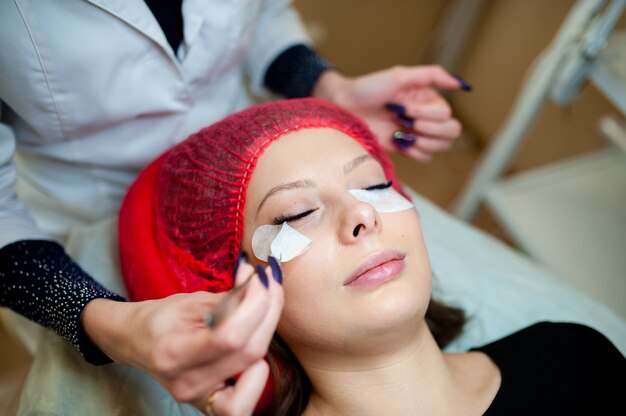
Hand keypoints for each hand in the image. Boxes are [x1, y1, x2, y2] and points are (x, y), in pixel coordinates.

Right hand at [81, 260, 283, 415]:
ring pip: (254, 366)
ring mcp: (200, 397)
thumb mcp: (189, 301)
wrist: (133, 342)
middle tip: (269, 282)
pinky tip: (256, 340)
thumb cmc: (158, 319)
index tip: (259, 276)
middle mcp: (188, 383)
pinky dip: (259, 366)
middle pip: (250, 352)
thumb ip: (229, 299)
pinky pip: (247, 393)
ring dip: (268, 329)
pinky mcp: (212, 401)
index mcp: (173, 354)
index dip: (255, 304)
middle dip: (268, 310)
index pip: (230, 336)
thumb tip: (263, 284)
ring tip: (266, 304)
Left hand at [313, 65, 467, 161]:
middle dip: (429, 130)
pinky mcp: (405, 148)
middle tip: (404, 123)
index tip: (400, 108)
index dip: (425, 114)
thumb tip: (460, 84)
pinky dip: (416, 153)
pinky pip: (426, 157)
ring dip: (423, 142)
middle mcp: (427, 116)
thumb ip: (432, 75)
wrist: (344, 108)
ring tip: (401, 133)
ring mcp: (417, 133)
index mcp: (428, 98)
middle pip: (452, 131)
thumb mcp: (399, 75)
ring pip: (442, 146)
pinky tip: (399, 143)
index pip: (446, 114)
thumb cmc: (368, 88)